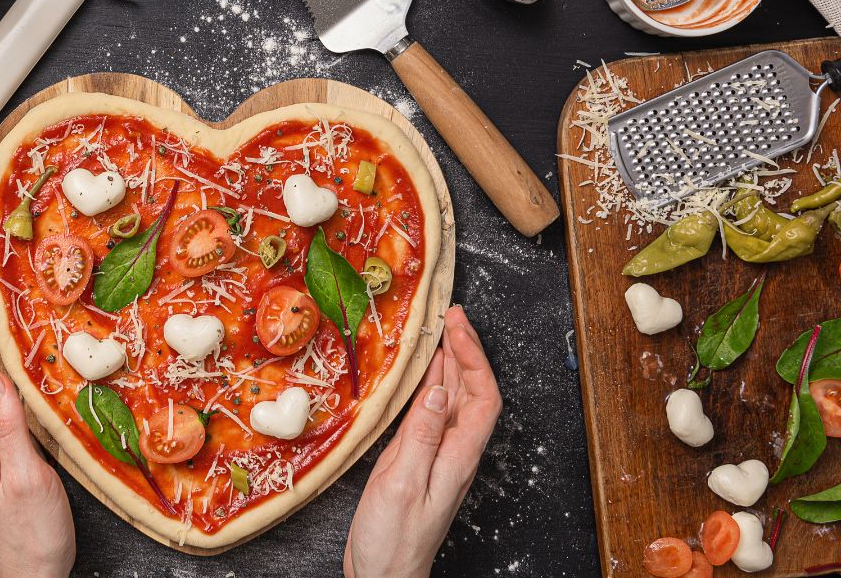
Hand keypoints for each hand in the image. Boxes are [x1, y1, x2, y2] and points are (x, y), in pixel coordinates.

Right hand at [343, 305, 502, 577]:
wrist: (385, 577)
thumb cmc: (394, 541)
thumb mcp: (403, 485)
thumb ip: (419, 438)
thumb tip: (434, 392)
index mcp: (459, 457)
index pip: (482, 396)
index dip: (475, 357)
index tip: (458, 325)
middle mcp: (453, 452)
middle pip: (471, 392)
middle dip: (465, 350)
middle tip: (451, 314)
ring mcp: (437, 456)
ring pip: (451, 400)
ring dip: (448, 364)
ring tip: (438, 331)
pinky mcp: (417, 461)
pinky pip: (429, 414)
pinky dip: (427, 386)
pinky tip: (419, 374)